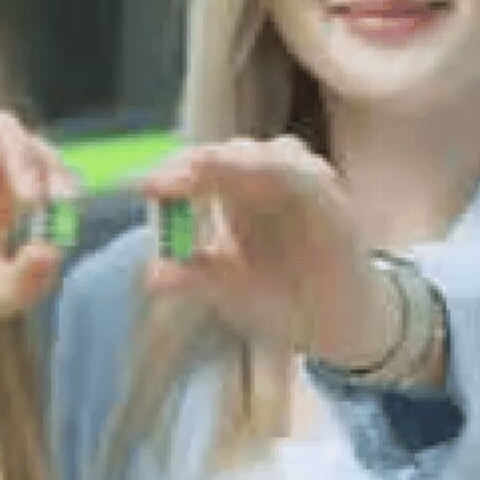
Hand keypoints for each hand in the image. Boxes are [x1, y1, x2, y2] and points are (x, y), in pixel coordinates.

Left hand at [137, 135, 398, 368]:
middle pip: (231, 154)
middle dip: (199, 163)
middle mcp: (267, 183)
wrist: (331, 325)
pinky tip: (274, 175)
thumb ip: (193, 278)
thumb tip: (150, 276)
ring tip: (209, 167)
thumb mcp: (226, 290)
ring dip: (243, 160)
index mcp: (233, 195)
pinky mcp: (335, 204)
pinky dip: (296, 175)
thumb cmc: (274, 297)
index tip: (143, 187)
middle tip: (170, 181)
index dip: (172, 173)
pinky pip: (316, 180)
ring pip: (277, 154)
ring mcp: (304, 188)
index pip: (198, 169)